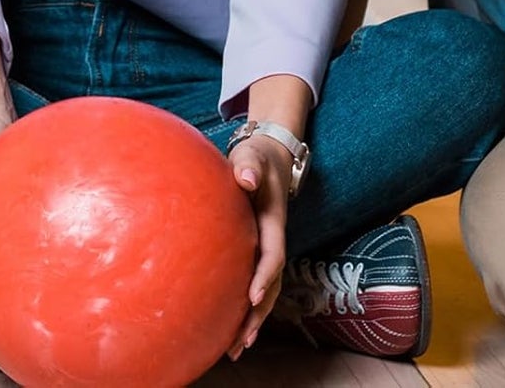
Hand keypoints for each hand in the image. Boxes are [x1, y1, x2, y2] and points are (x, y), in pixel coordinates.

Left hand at [225, 135, 292, 359]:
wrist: (269, 157)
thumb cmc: (256, 157)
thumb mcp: (253, 156)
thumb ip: (249, 165)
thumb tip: (245, 177)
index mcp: (274, 221)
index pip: (273, 254)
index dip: (264, 276)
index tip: (251, 297)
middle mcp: (274, 240)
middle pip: (272, 284)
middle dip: (258, 314)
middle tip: (242, 341)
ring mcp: (268, 247)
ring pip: (266, 290)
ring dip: (254, 319)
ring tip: (237, 348)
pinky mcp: (258, 249)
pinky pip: (255, 282)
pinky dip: (247, 307)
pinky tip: (230, 326)